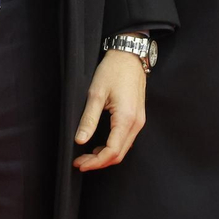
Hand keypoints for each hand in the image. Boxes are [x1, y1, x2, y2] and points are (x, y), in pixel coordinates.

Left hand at [73, 50, 146, 171]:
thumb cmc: (113, 70)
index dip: (95, 161)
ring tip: (86, 155)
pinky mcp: (137, 117)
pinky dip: (113, 147)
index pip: (112, 151)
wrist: (129, 55)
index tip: (79, 163)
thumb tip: (80, 141)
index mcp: (126, 118)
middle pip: (119, 154)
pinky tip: (99, 145)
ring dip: (105, 156)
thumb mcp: (96, 94)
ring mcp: (139, 120)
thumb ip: (89, 119)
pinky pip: (126, 140)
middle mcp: (137, 123)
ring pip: (123, 149)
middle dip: (99, 162)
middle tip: (80, 162)